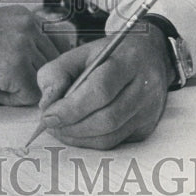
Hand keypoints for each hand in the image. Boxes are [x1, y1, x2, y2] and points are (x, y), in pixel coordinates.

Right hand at [0, 6, 76, 105]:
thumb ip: (22, 41)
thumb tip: (45, 66)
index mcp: (24, 16)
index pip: (54, 50)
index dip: (35, 69)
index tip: (17, 75)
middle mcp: (27, 27)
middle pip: (49, 69)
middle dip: (26, 80)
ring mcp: (21, 46)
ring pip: (40, 84)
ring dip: (16, 90)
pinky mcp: (13, 68)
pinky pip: (27, 97)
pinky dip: (7, 100)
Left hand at [34, 23, 173, 148]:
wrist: (149, 55)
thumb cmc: (109, 55)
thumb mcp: (80, 52)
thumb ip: (57, 72)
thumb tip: (46, 104)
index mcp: (128, 61)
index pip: (100, 90)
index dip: (71, 107)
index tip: (48, 116)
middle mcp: (144, 87)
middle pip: (107, 117)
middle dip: (72, 126)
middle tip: (50, 124)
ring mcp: (149, 110)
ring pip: (111, 136)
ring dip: (79, 137)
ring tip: (60, 128)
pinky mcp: (147, 127)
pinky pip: (115, 143)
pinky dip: (91, 141)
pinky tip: (77, 132)